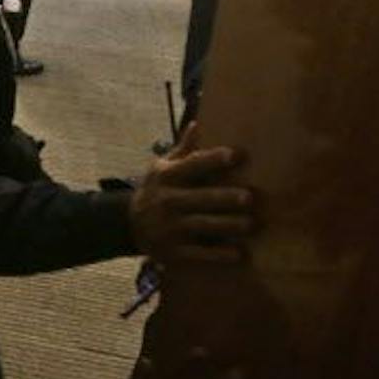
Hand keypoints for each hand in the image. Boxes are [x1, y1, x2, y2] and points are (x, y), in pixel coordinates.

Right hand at [129, 121, 254, 261]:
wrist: (129, 225)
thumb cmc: (156, 190)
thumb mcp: (162, 168)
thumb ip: (183, 150)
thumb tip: (198, 124)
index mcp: (166, 177)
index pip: (191, 165)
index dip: (213, 160)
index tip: (235, 155)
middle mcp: (167, 201)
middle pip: (198, 198)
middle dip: (223, 198)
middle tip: (249, 197)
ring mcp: (170, 228)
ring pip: (201, 226)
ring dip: (226, 225)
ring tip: (250, 224)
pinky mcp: (174, 251)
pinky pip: (198, 253)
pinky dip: (218, 255)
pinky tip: (238, 254)